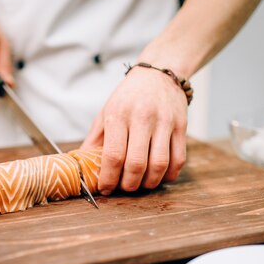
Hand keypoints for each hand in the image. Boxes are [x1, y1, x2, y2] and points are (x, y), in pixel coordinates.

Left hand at [81, 67, 187, 194]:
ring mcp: (164, 122)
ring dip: (149, 183)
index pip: (113, 155)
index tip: (106, 188)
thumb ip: (94, 141)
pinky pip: (178, 159)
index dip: (109, 178)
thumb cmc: (128, 98)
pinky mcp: (181, 126)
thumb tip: (82, 166)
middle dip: (129, 184)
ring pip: (159, 164)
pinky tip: (159, 176)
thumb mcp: (106, 113)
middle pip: (137, 163)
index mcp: (118, 114)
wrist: (158, 75)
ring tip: (142, 184)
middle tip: (125, 188)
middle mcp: (142, 117)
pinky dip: (169, 175)